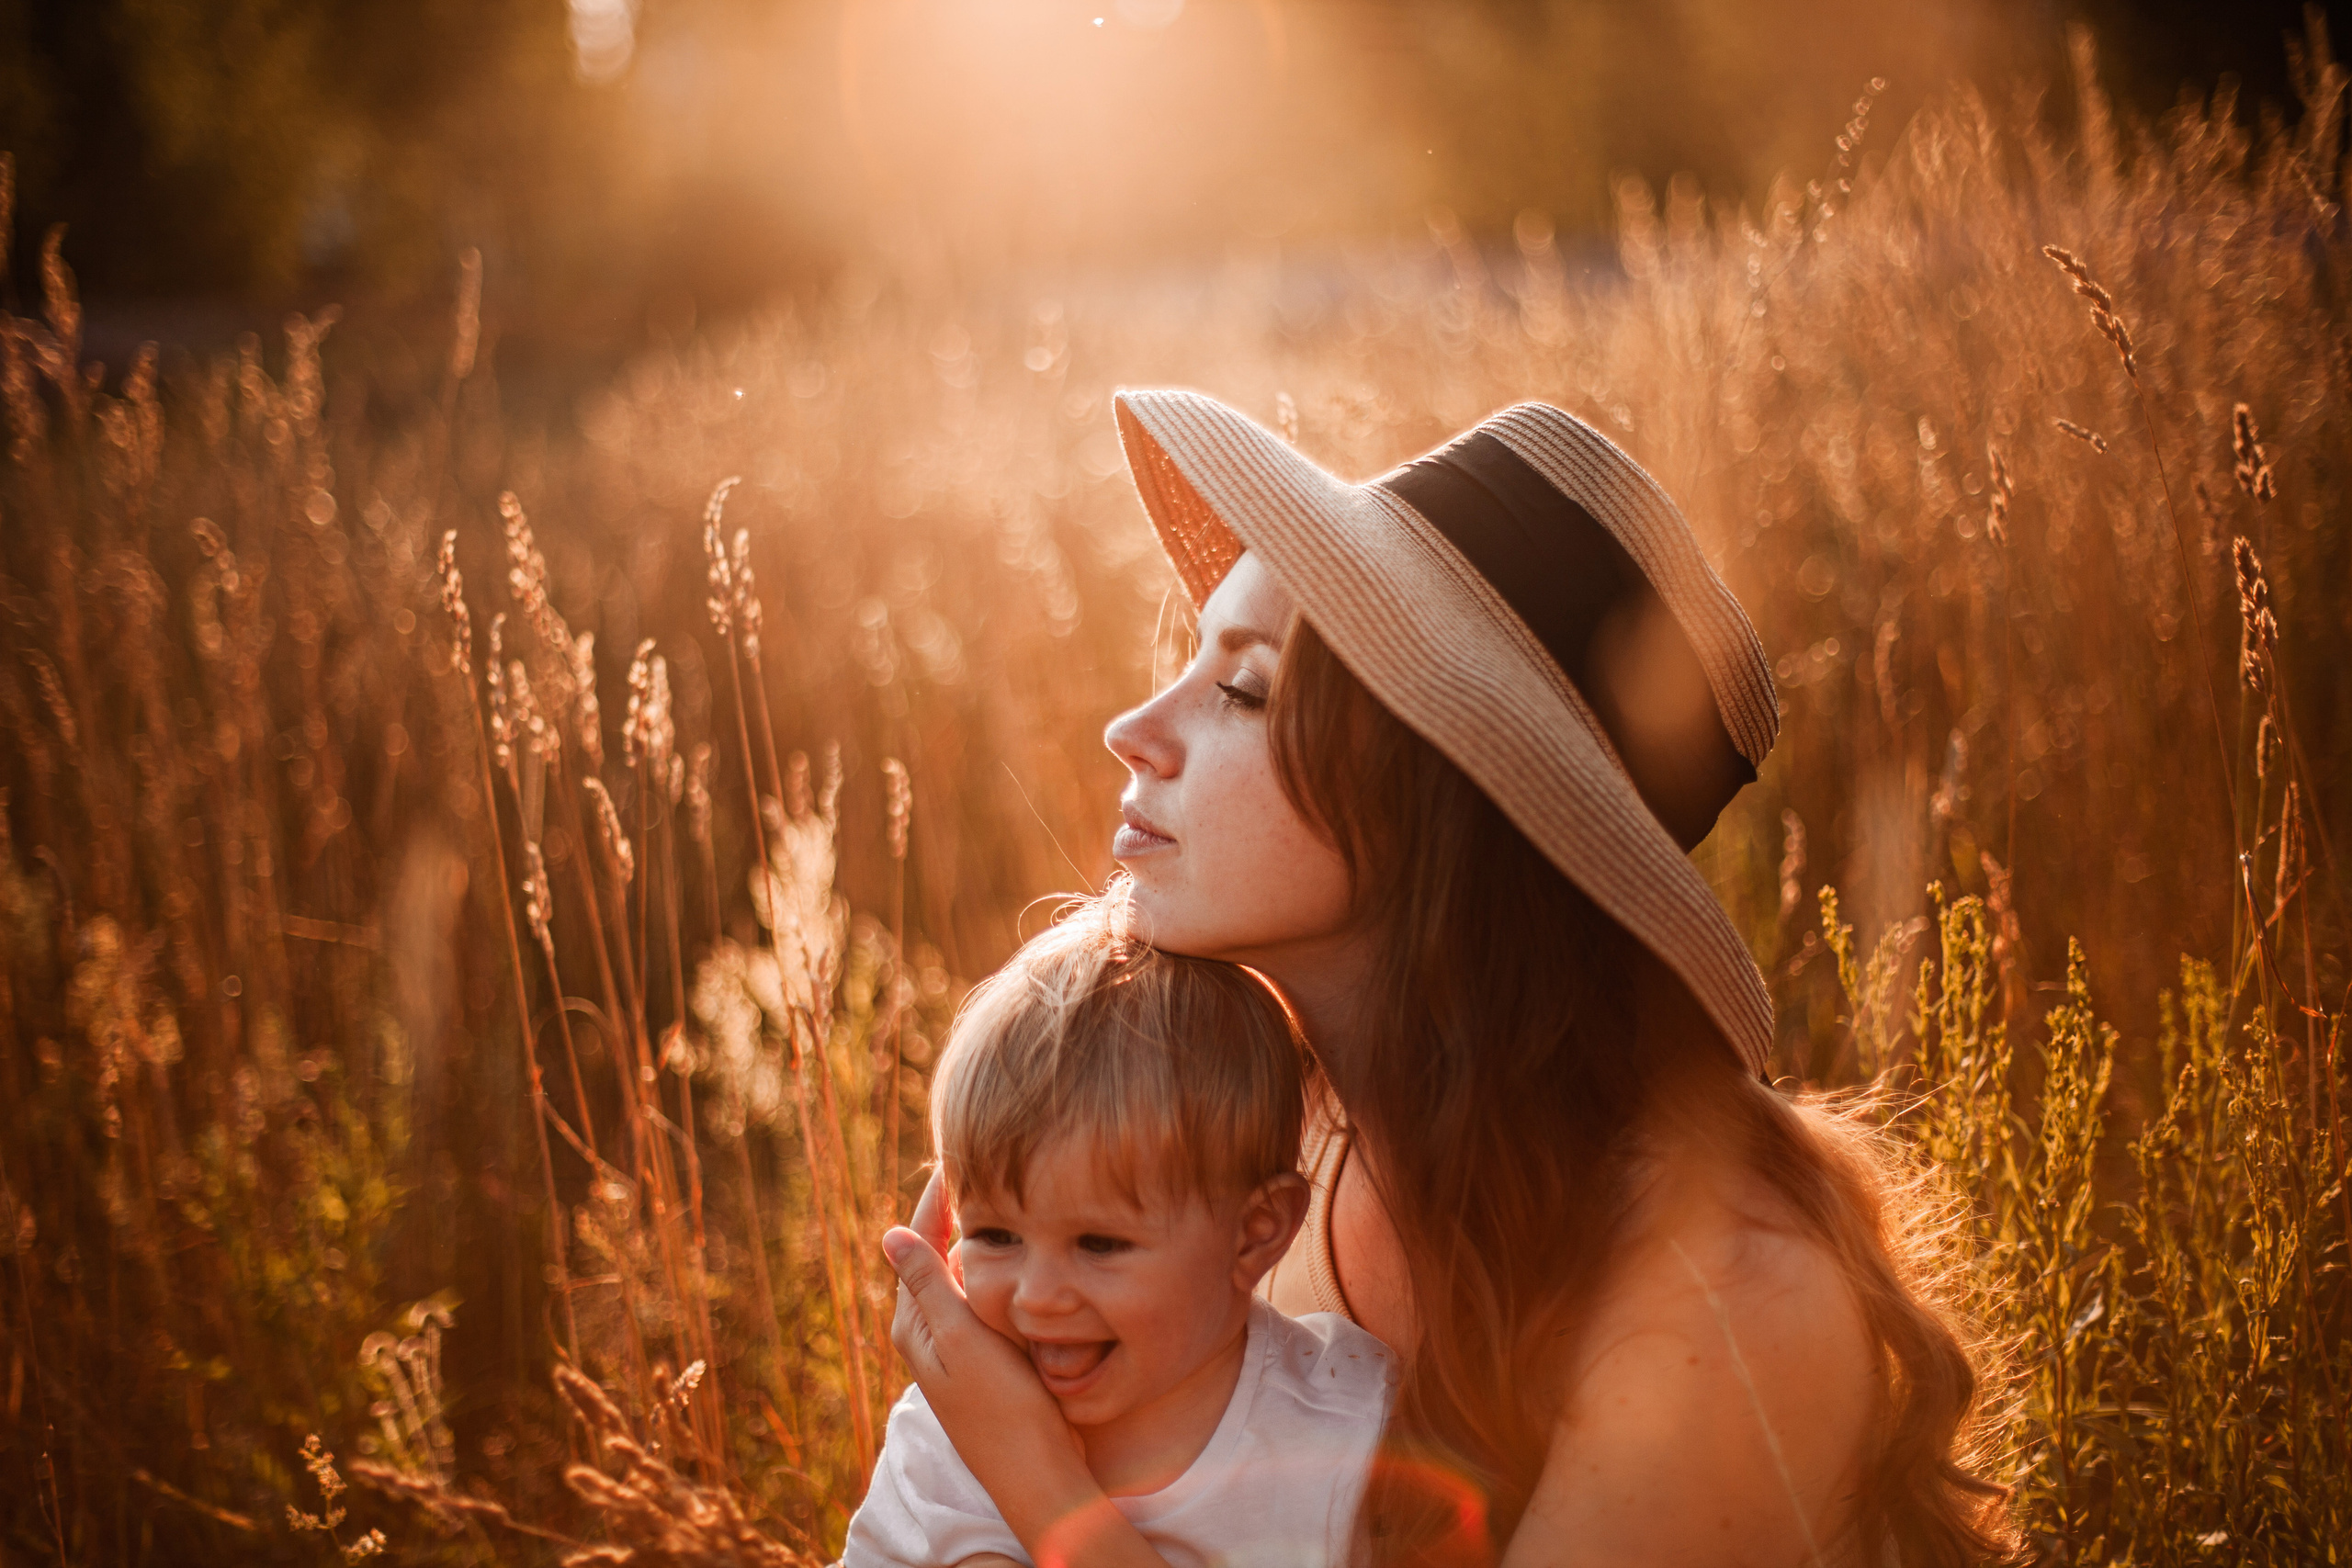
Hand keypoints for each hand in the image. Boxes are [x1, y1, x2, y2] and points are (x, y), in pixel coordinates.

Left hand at [882, 1173, 1161, 1567]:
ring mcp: (958, 1347)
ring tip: (1001, 1194)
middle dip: (954, 1211)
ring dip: (977, 1238)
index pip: (917, 1243)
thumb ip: (929, 1286)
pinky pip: (984, 1297)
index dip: (936, 1199)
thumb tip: (887, 1234)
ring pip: (961, 1275)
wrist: (1037, 1471)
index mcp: (914, 1324)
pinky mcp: (987, 1358)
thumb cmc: (1003, 1407)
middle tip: (980, 1163)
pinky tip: (1021, 1254)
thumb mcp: (963, 1340)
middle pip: (936, 1254)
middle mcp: (930, 1333)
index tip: (955, 1157)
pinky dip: (997, 1267)